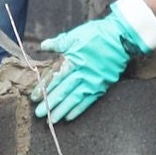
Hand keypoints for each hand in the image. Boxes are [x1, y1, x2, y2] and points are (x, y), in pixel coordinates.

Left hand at [31, 0, 155, 121]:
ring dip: (62, 110)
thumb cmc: (97, 34)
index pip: (55, 77)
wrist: (121, 37)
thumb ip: (58, 43)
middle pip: (63, 90)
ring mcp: (93, 81)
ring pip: (74, 98)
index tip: (34, 98)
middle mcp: (82, 73)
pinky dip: (79, 109)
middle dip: (50, 103)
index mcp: (73, 60)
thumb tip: (43, 45)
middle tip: (39, 114)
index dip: (44, 88)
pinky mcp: (102, 86)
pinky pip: (88, 100)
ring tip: (52, 120)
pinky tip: (69, 117)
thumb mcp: (75, 35)